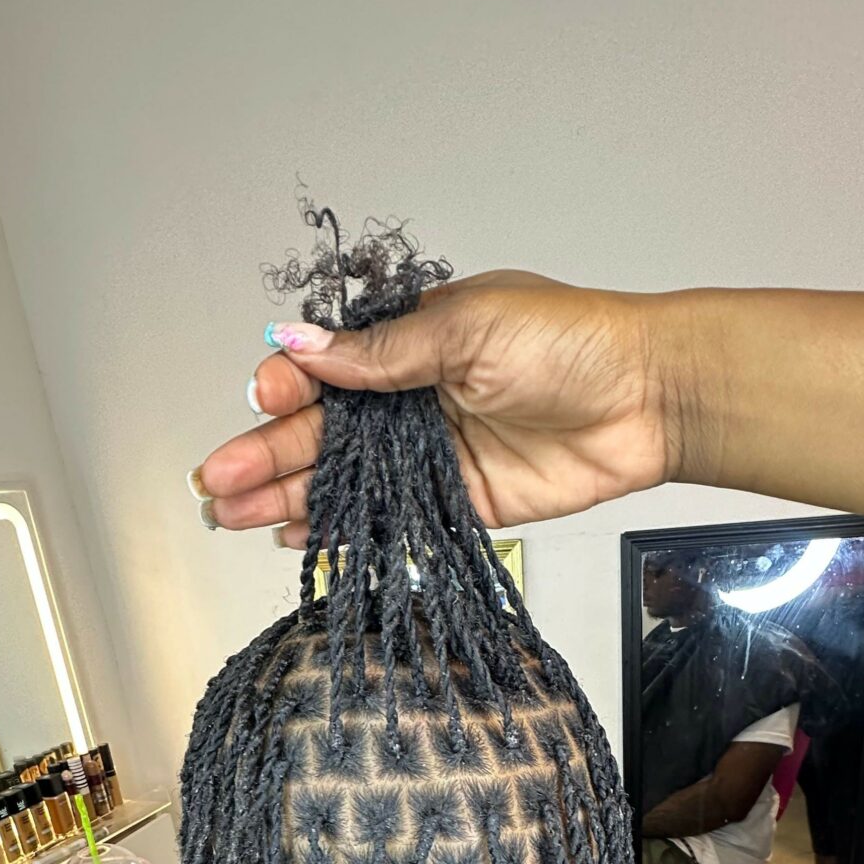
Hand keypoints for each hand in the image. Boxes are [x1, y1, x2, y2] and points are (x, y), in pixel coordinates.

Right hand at [194, 273, 716, 546]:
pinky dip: (340, 529)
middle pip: (321, 432)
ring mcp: (430, 453)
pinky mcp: (458, 501)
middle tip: (215, 483)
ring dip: (285, 496)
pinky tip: (292, 536)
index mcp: (408, 341)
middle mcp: (411, 399)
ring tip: (230, 515)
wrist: (648, 397)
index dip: (288, 387)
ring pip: (343, 480)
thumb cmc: (569, 342)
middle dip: (264, 455)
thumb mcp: (466, 327)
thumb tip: (299, 345)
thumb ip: (381, 352)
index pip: (327, 368)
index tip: (262, 401)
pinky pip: (388, 518)